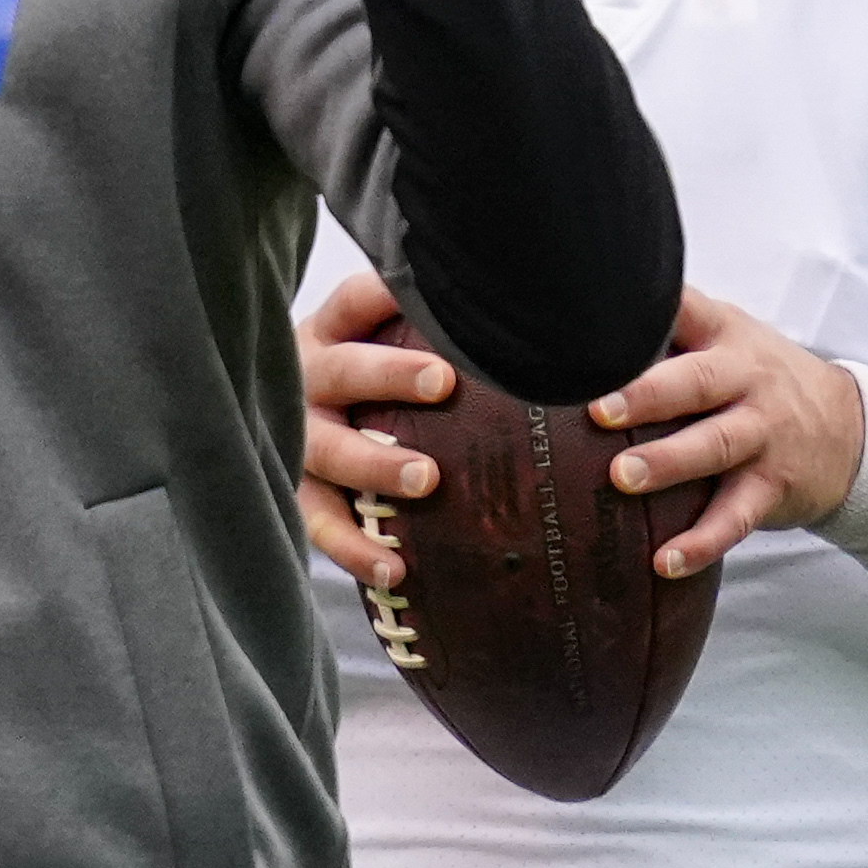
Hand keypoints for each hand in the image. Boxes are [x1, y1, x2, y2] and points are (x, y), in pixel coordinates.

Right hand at [295, 270, 455, 588]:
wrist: (305, 427)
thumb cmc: (396, 380)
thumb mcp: (417, 345)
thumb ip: (458, 331)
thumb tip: (568, 317)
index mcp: (336, 330)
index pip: (359, 301)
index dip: (394, 296)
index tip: (448, 304)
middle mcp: (308, 378)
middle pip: (342, 370)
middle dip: (389, 375)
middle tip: (444, 383)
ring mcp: (299, 436)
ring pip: (325, 450)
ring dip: (373, 466)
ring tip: (425, 480)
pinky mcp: (299, 491)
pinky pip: (319, 522)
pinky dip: (354, 549)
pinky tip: (396, 570)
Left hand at [591, 285, 864, 578]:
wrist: (851, 429)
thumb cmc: (757, 377)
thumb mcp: (724, 336)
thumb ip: (667, 327)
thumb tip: (573, 323)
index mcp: (723, 335)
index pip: (685, 312)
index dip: (647, 315)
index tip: (595, 328)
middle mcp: (746, 380)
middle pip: (698, 384)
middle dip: (648, 395)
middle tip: (598, 410)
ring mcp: (763, 434)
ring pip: (715, 447)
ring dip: (668, 463)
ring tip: (622, 478)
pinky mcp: (773, 486)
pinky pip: (735, 516)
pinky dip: (701, 542)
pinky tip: (664, 561)